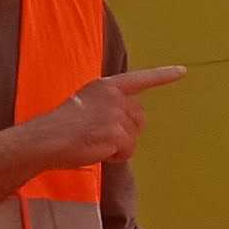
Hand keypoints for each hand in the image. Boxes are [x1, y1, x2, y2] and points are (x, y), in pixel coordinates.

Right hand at [23, 64, 184, 166]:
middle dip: (127, 132)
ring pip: (134, 136)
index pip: (139, 79)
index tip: (182, 71)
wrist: (45, 139)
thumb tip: (125, 121)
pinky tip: (97, 151)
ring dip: (120, 146)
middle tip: (102, 137)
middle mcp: (114, 96)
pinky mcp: (116, 133)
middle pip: (139, 118)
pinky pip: (128, 151)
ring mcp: (116, 114)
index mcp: (105, 86)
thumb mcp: (85, 104)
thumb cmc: (60, 127)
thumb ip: (107, 105)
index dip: (162, 76)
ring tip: (95, 143)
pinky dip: (116, 156)